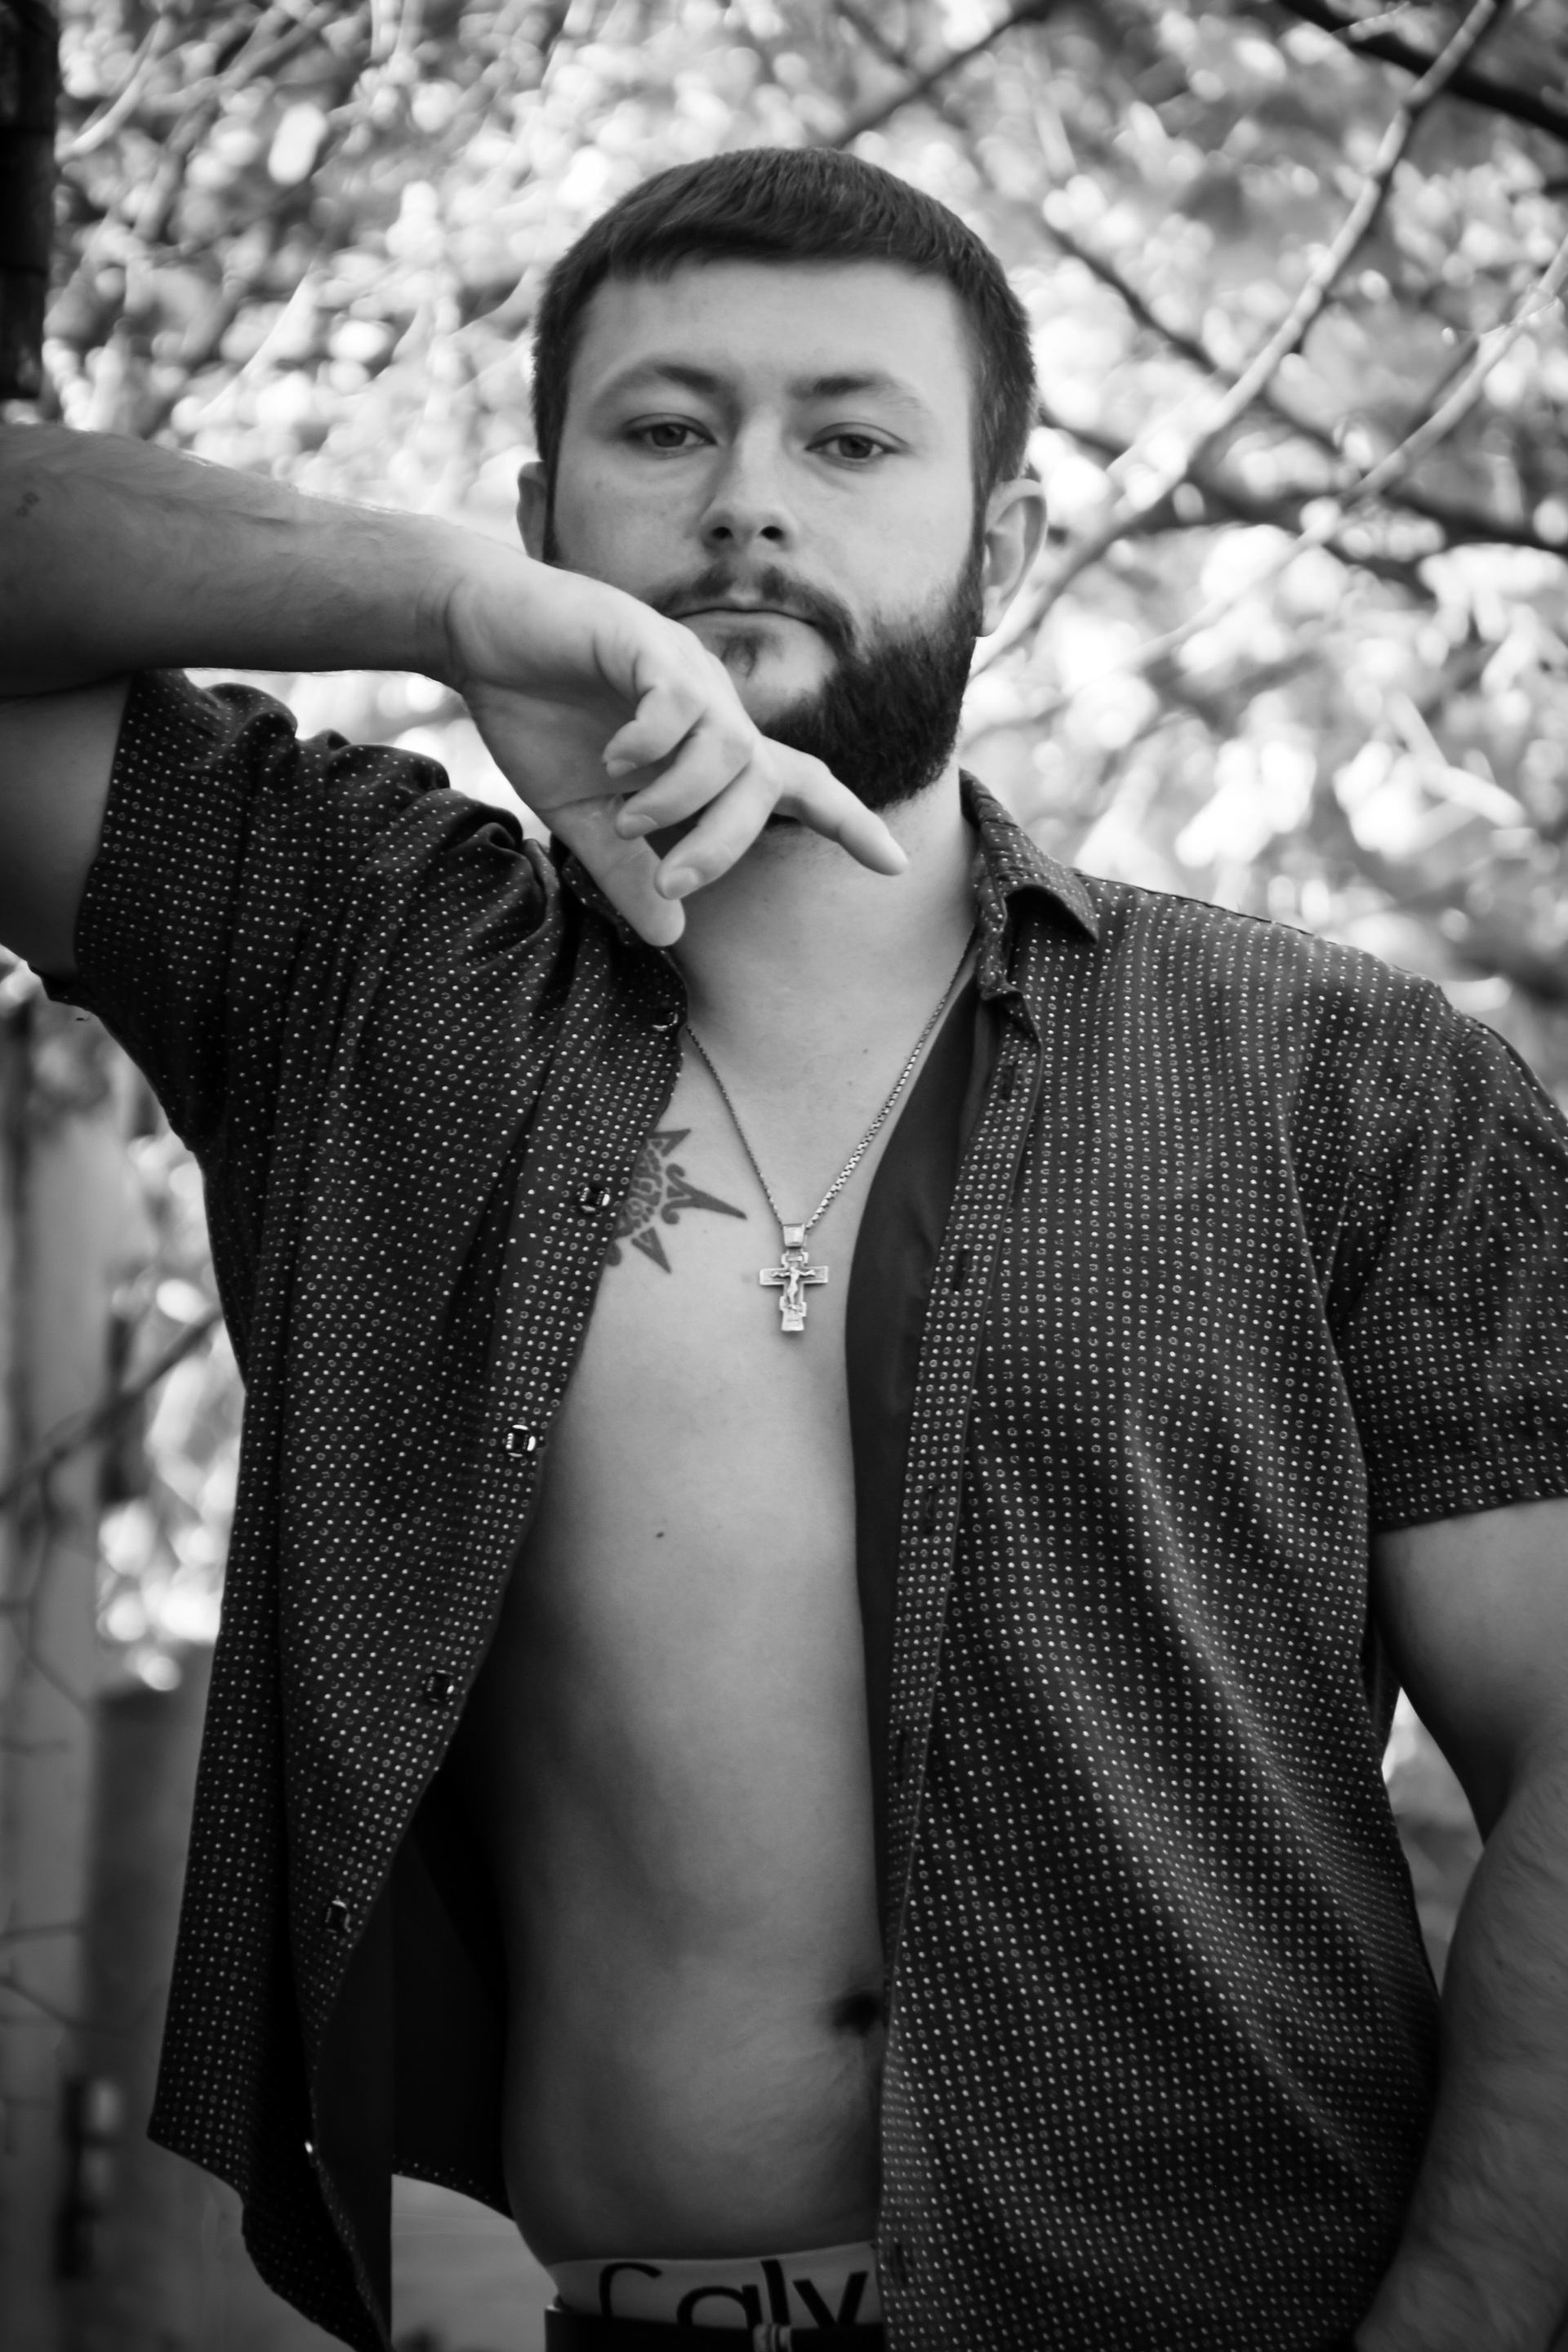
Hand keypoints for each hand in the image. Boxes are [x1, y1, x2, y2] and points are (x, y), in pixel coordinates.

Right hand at [443, 549, 905, 944]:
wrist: (479, 636)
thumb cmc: (538, 716)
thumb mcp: (584, 817)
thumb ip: (630, 872)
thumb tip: (673, 935)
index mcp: (709, 745)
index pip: (797, 784)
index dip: (848, 822)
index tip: (893, 866)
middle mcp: (713, 704)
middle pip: (763, 781)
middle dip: (728, 844)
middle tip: (675, 880)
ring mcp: (682, 668)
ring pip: (728, 746)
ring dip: (683, 798)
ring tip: (629, 819)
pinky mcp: (641, 639)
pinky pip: (677, 699)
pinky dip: (653, 742)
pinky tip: (614, 761)